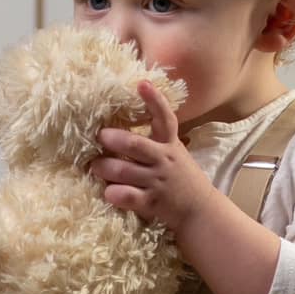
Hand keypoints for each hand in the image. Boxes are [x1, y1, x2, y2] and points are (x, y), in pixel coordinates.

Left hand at [88, 79, 211, 231]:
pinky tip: (108, 192)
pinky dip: (114, 193)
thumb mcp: (173, 152)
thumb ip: (154, 139)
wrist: (200, 209)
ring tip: (95, 166)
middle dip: (114, 139)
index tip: (141, 84)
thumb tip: (122, 122)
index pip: (165, 118)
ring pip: (124, 171)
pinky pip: (127, 196)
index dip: (154, 100)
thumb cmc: (180, 176)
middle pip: (136, 145)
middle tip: (100, 136)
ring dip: (104, 167)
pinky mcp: (151, 202)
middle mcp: (164, 160)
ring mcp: (157, 182)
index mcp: (170, 144)